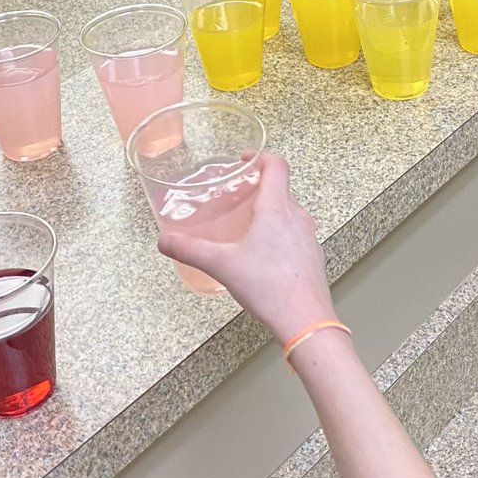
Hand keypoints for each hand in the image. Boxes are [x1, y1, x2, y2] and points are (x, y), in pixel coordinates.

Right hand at [156, 153, 338, 343]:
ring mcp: (308, 238)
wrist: (304, 320)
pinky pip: (295, 235)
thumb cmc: (269, 287)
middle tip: (237, 197)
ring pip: (289, 213)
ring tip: (247, 226)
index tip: (244, 161)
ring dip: (270, 212)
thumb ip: (190, 250)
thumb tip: (165, 241)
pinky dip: (279, 235)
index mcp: (277, 208)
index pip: (276, 165)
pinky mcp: (312, 257)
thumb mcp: (221, 265)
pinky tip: (263, 256)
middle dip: (258, 188)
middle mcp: (298, 218)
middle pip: (281, 189)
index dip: (260, 157)